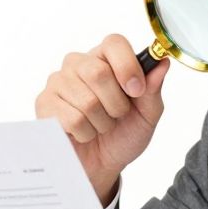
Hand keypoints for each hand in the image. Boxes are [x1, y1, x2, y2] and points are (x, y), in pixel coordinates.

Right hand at [34, 34, 170, 201]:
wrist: (101, 165)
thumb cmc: (123, 135)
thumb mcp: (147, 114)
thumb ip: (153, 89)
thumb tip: (162, 62)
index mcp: (105, 59)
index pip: (114, 43)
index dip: (127, 66)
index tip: (137, 90)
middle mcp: (79, 64)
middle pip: (97, 72)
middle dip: (116, 104)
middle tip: (117, 116)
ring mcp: (58, 82)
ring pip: (86, 100)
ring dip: (101, 123)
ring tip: (99, 126)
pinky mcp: (45, 103)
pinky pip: (72, 118)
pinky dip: (85, 133)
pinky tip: (82, 132)